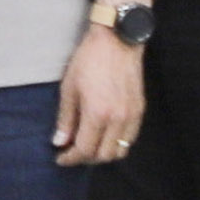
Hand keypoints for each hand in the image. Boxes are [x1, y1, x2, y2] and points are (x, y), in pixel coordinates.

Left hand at [56, 24, 142, 165]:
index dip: (71, 158)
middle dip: (86, 159)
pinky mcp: (140, 110)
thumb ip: (65, 119)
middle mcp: (118, 119)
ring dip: (103, 153)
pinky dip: (116, 143)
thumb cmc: (88, 60)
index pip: (85, 150)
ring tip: (88, 145)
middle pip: (104, 156)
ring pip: (120, 151)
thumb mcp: (69, 88)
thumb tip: (59, 142)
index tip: (60, 158)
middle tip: (72, 152)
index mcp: (98, 114)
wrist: (118, 40)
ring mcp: (132, 116)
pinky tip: (104, 135)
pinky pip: (130, 138)